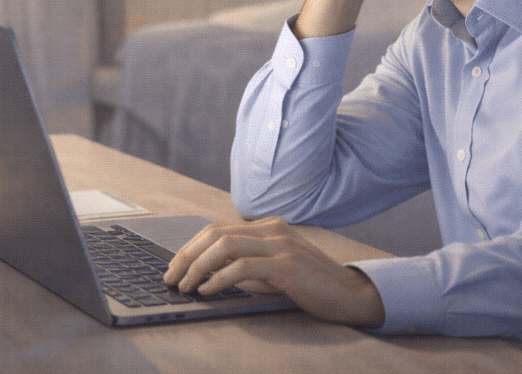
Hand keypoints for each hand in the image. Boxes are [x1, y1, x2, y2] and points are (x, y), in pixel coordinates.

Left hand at [162, 217, 384, 327]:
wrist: (350, 295)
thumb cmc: (310, 285)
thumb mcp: (274, 270)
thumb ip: (247, 265)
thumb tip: (207, 274)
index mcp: (268, 227)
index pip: (217, 229)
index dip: (190, 247)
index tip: (174, 267)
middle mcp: (273, 230)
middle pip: (216, 234)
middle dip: (187, 256)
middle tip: (171, 278)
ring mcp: (281, 245)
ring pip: (225, 246)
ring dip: (198, 267)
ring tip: (185, 286)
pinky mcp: (286, 266)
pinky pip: (243, 267)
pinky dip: (219, 278)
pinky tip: (208, 290)